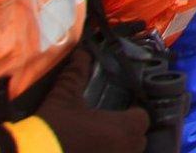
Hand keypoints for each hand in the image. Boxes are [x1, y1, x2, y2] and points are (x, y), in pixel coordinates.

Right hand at [35, 46, 151, 149]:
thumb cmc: (53, 127)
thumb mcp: (64, 96)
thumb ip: (77, 72)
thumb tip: (81, 52)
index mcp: (124, 128)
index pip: (142, 117)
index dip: (132, 112)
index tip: (119, 110)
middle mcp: (127, 150)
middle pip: (138, 138)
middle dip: (127, 132)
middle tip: (107, 126)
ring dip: (118, 147)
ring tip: (99, 141)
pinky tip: (91, 150)